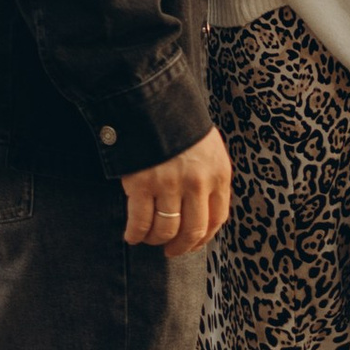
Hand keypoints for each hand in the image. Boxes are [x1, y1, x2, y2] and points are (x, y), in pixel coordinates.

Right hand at [119, 127, 231, 254]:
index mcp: (218, 174)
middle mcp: (197, 182)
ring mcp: (169, 184)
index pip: (216, 219)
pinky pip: (140, 222)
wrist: (152, 99)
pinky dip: (135, 234)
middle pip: (192, 230)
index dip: (203, 238)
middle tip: (170, 251)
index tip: (192, 244)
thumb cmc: (180, 123)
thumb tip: (202, 211)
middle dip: (180, 246)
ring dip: (156, 240)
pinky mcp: (142, 184)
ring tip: (149, 238)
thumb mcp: (208, 149)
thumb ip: (209, 178)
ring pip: (165, 229)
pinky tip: (132, 236)